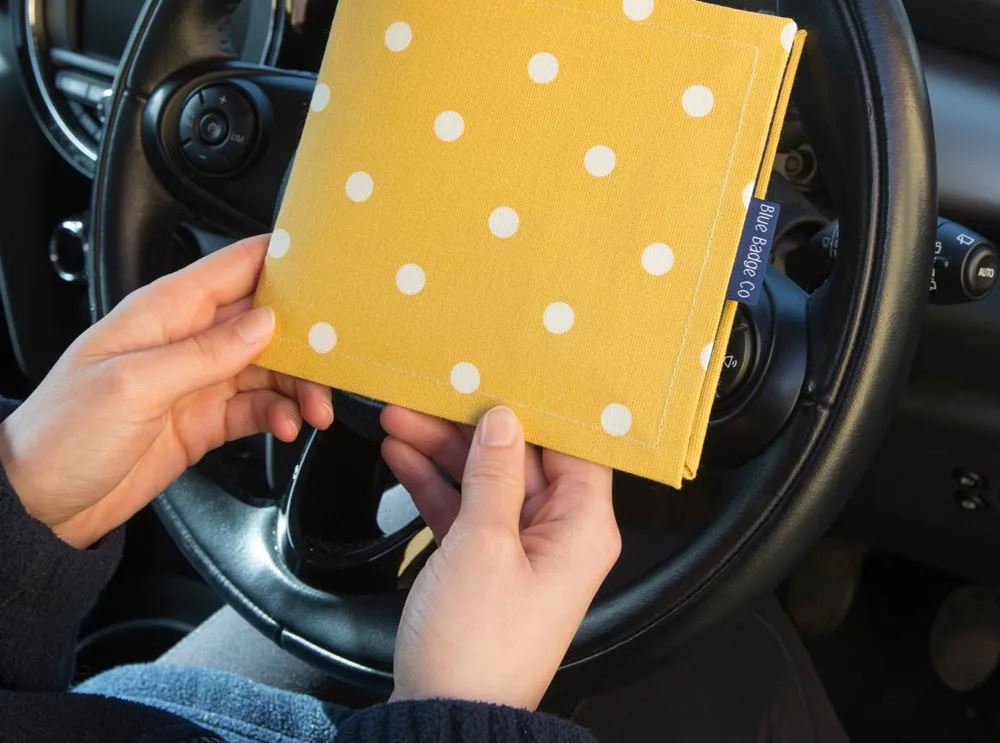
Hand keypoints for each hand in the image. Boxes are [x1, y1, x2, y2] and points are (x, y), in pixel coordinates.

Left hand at [0, 235, 331, 549]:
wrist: (37, 505)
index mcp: (166, 311)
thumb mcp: (133, 385)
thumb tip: (264, 324)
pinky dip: (279, 414)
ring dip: (299, 385)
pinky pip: (258, 406)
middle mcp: (187, 339)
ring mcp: (198, 380)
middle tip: (333, 362)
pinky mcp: (206, 418)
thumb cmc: (61, 434)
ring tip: (313, 409)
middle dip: (306, 338)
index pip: (236, 266)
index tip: (329, 271)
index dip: (284, 261)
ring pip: (271, 366)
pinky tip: (285, 426)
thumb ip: (205, 353)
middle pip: (267, 321)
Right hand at [381, 403, 620, 710]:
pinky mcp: (485, 564)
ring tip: (401, 417)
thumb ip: (494, 474)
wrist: (444, 720)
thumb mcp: (483, 544)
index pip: (574, 447)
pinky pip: (464, 509)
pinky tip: (403, 456)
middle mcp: (558, 535)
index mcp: (581, 528)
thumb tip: (504, 421)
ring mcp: (519, 549)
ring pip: (486, 479)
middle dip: (471, 426)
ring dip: (443, 449)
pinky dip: (434, 483)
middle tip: (432, 395)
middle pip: (521, 457)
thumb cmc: (477, 647)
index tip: (507, 375)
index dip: (541, 409)